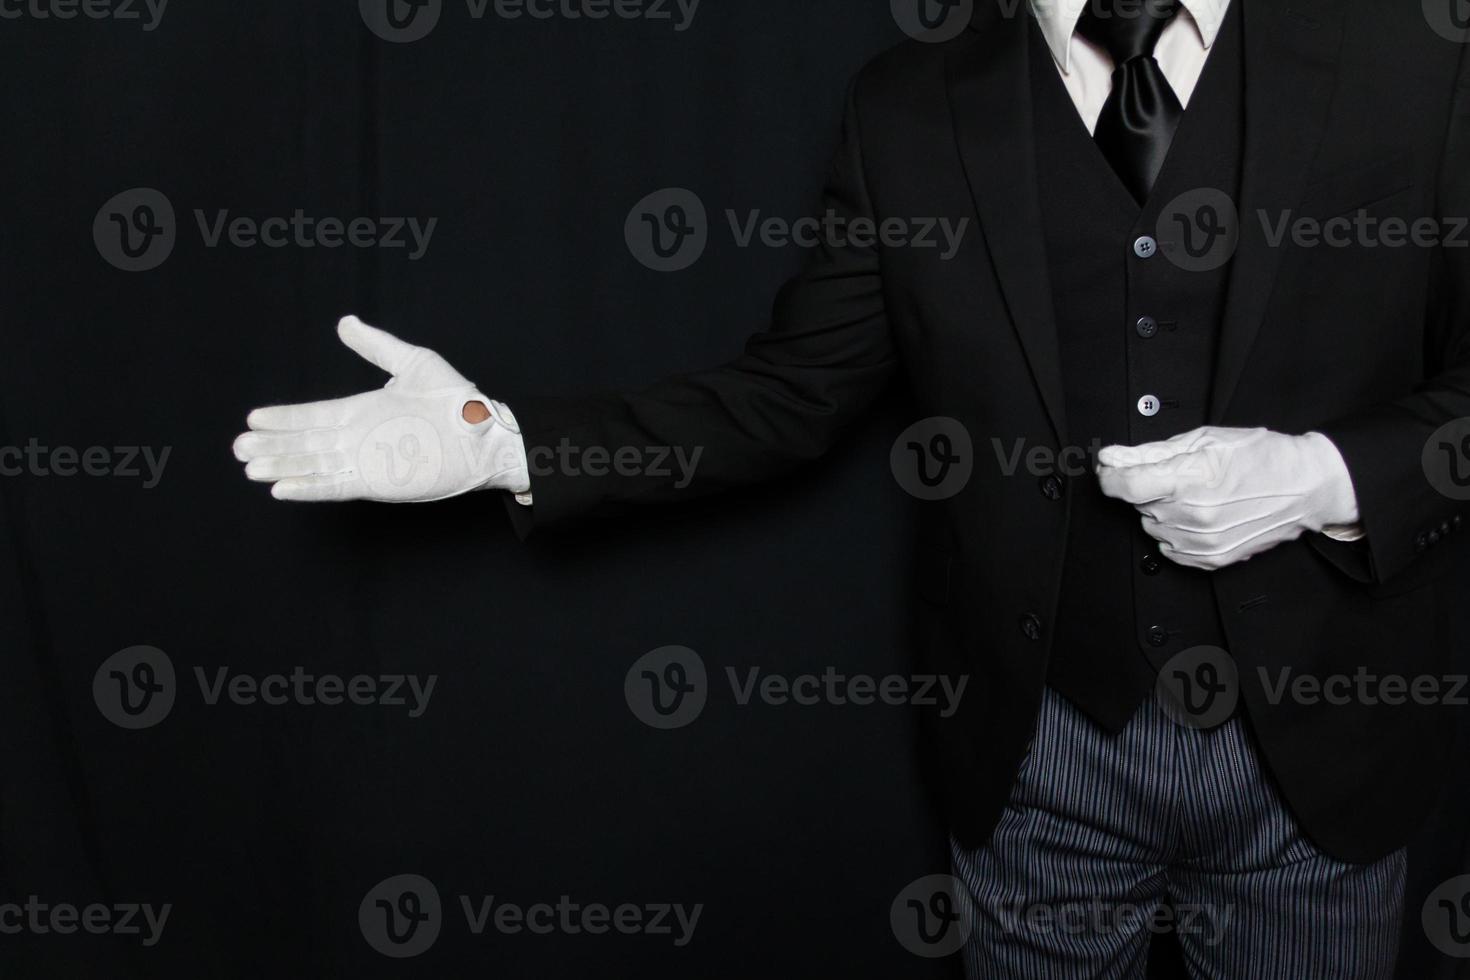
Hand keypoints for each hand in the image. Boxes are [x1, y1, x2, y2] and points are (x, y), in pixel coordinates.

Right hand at [233, 316, 528, 501]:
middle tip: (239, 447)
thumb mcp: (413, 363)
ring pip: (314, 466)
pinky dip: (309, 488)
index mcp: (363, 411)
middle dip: (273, 445)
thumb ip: (377, 346)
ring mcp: (366, 462)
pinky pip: (336, 487)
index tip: (254, 417)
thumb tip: (344, 322)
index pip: (314, 415)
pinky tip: (283, 488)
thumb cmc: (456, 399)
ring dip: (282, 467)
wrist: (485, 433)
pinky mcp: (378, 483)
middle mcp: (358, 438)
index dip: (284, 418)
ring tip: (250, 467)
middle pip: (305, 443)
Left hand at [1096, 426, 1360, 571]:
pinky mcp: (1210, 559)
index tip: (1111, 470)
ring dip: (1164, 510)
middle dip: (1150, 487)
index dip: (1111, 477)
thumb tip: (1112, 457)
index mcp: (1187, 481)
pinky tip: (1201, 514)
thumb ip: (1151, 452)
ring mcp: (1201, 542)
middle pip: (1139, 504)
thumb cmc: (1262, 457)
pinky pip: (1170, 547)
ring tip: (1198, 494)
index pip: (1124, 486)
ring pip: (1152, 525)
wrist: (1306, 487)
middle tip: (1182, 475)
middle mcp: (1191, 516)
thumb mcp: (1205, 439)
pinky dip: (1177, 531)